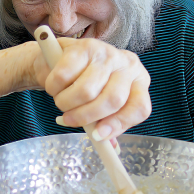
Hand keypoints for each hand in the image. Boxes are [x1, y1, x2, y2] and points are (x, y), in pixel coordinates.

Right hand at [30, 37, 151, 139]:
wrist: (58, 58)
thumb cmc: (83, 84)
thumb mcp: (100, 104)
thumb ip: (107, 124)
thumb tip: (109, 147)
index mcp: (138, 82)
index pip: (139, 108)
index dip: (119, 125)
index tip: (98, 136)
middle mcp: (127, 65)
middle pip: (112, 100)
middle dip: (86, 116)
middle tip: (68, 121)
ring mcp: (106, 53)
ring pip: (86, 91)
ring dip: (66, 103)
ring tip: (61, 102)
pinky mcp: (83, 46)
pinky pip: (64, 76)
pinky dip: (54, 88)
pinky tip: (54, 87)